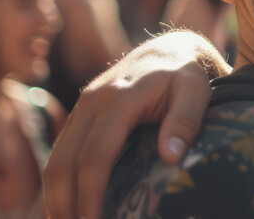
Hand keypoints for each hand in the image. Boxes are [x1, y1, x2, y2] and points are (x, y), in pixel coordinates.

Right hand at [43, 30, 229, 218]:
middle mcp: (91, 101)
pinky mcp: (81, 115)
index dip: (91, 194)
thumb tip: (171, 157)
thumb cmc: (187, 74)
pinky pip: (61, 152)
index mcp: (118, 98)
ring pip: (56, 159)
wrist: (171, 49)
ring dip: (56, 198)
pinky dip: (59, 183)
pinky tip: (67, 206)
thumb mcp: (197, 91)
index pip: (95, 156)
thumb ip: (186, 121)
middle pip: (64, 162)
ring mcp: (82, 107)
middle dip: (65, 204)